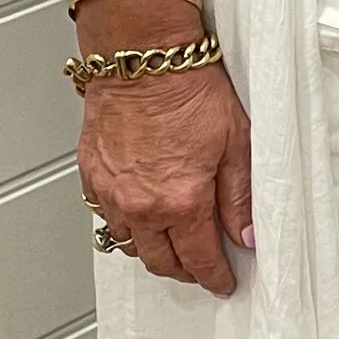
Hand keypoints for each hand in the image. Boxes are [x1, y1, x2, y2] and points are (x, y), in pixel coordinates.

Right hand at [80, 63, 254, 293]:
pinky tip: (138, 216)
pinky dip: (124, 225)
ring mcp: (111, 192)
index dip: (214, 277)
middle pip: (161, 261)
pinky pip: (105, 217)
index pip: (200, 259)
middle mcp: (141, 205)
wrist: (143, 56)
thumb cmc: (187, 88)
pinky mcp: (91, 174)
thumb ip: (241, 197)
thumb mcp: (236, 142)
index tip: (222, 282)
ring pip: (129, 244)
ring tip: (171, 244)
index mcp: (181, 201)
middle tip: (200, 267)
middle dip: (184, 271)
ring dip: (152, 251)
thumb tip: (246, 234)